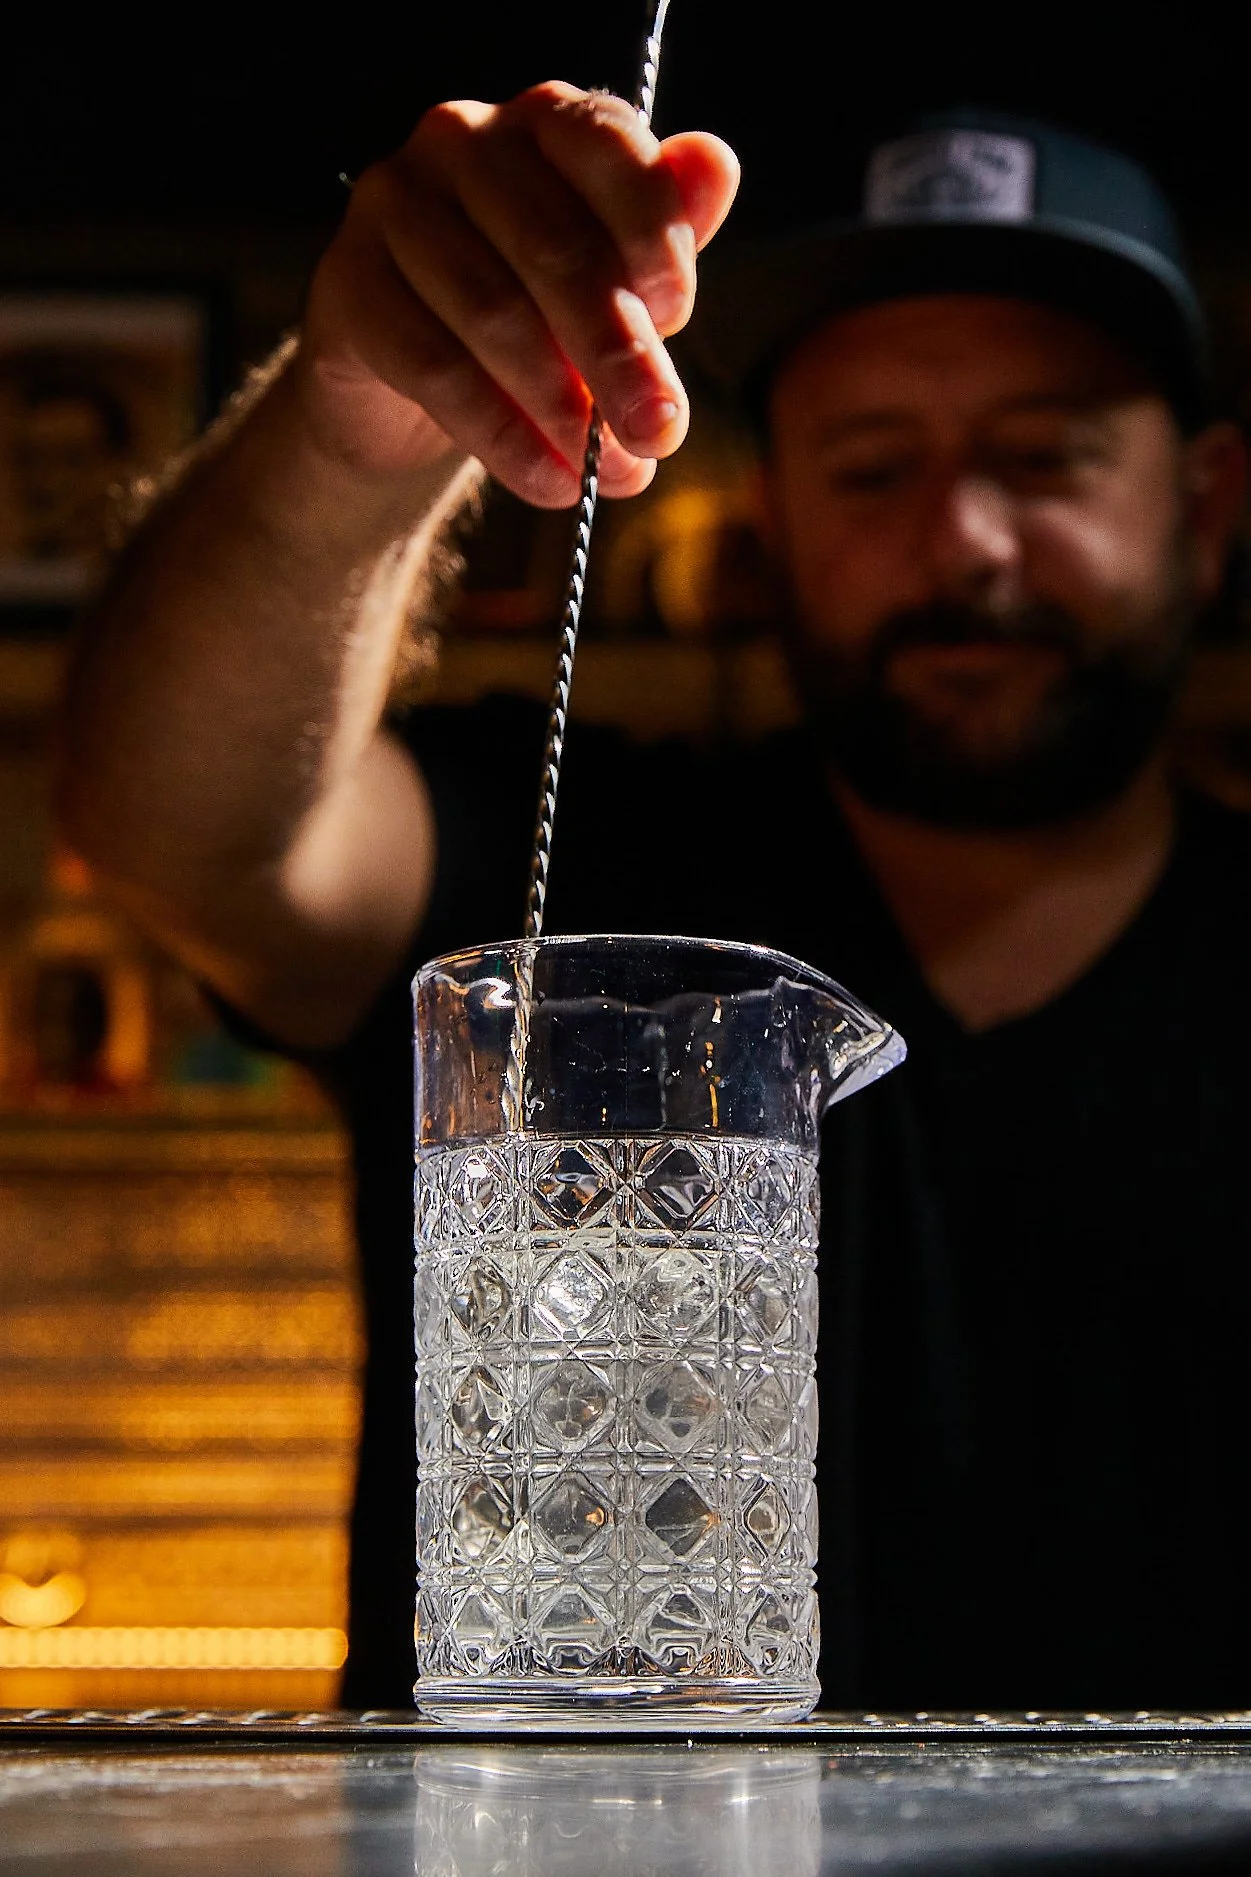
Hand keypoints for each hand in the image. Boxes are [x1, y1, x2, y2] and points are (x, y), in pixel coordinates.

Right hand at [296, 82, 738, 503]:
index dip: (653, 236)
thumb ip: (661, 240)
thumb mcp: (611, 287)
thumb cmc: (535, 320)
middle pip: (555, 249)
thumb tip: (716, 166)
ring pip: (494, 314)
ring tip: (605, 474)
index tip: (679, 319)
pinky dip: (503, 437)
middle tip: (661, 432)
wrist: (412, 385)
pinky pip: (435, 369)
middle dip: (619, 354)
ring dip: (563, 411)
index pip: (609, 148)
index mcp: (544, 122)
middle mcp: (462, 140)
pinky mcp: (345, 283)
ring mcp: (393, 205)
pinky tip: (548, 482)